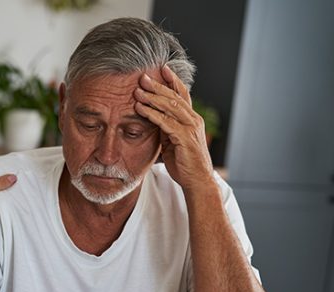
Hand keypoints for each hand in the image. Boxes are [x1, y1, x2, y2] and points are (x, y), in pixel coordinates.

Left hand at [133, 66, 213, 191]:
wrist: (196, 181)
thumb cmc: (184, 163)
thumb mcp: (172, 142)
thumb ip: (165, 129)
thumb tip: (153, 119)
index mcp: (191, 119)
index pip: (182, 95)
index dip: (172, 81)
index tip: (162, 69)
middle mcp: (193, 120)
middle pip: (175, 96)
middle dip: (158, 85)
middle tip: (143, 76)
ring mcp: (190, 128)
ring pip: (170, 106)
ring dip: (152, 97)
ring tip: (137, 91)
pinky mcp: (184, 138)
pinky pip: (166, 122)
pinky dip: (152, 114)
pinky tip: (140, 109)